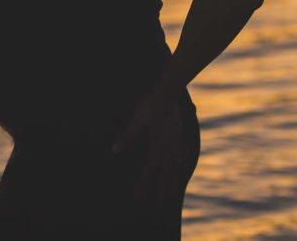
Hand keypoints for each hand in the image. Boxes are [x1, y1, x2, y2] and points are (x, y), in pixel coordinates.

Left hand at [110, 87, 187, 208]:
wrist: (169, 89)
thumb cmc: (150, 103)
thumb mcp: (136, 119)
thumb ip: (126, 136)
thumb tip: (114, 150)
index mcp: (157, 146)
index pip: (149, 171)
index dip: (143, 186)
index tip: (138, 198)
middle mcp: (169, 147)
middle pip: (164, 175)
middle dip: (159, 192)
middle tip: (157, 207)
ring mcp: (177, 141)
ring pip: (174, 167)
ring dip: (171, 182)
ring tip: (171, 194)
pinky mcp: (180, 133)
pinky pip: (182, 152)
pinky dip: (181, 162)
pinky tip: (182, 165)